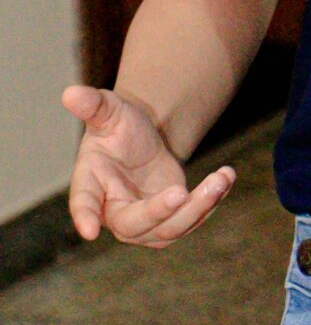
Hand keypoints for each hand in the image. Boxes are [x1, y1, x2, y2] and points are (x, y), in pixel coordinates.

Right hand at [60, 84, 235, 248]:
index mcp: (92, 185)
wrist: (142, 138)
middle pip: (134, 225)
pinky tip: (227, 177)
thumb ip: (92, 105)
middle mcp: (116, 211)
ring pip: (170, 229)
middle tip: (181, 191)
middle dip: (159, 212)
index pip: (84, 204)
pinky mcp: (172, 219)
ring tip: (221, 179)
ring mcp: (146, 222)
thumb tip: (70, 93)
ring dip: (198, 208)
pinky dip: (212, 202)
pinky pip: (192, 219)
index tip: (90, 231)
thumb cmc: (117, 127)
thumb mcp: (108, 111)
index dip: (85, 217)